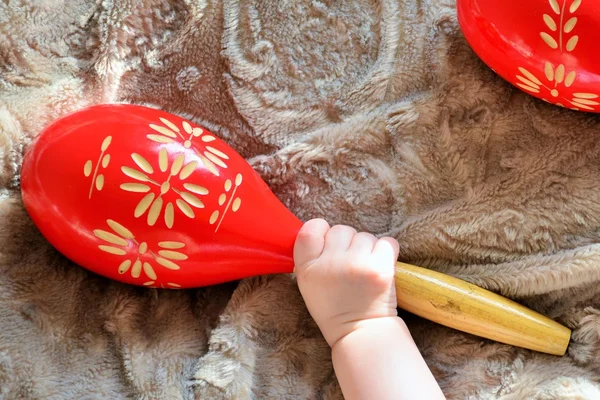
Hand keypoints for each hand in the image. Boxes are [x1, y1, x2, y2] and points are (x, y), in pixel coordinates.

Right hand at [293, 218, 399, 346]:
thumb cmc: (334, 307)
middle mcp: (330, 264)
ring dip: (367, 248)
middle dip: (347, 243)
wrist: (361, 333)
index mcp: (308, 268)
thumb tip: (323, 231)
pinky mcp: (381, 268)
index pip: (310, 229)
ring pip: (364, 236)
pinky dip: (386, 252)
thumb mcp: (308, 284)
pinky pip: (386, 242)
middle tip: (349, 265)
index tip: (328, 243)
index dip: (321, 231)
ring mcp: (357, 264)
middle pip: (340, 230)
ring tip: (364, 271)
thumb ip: (310, 257)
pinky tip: (378, 267)